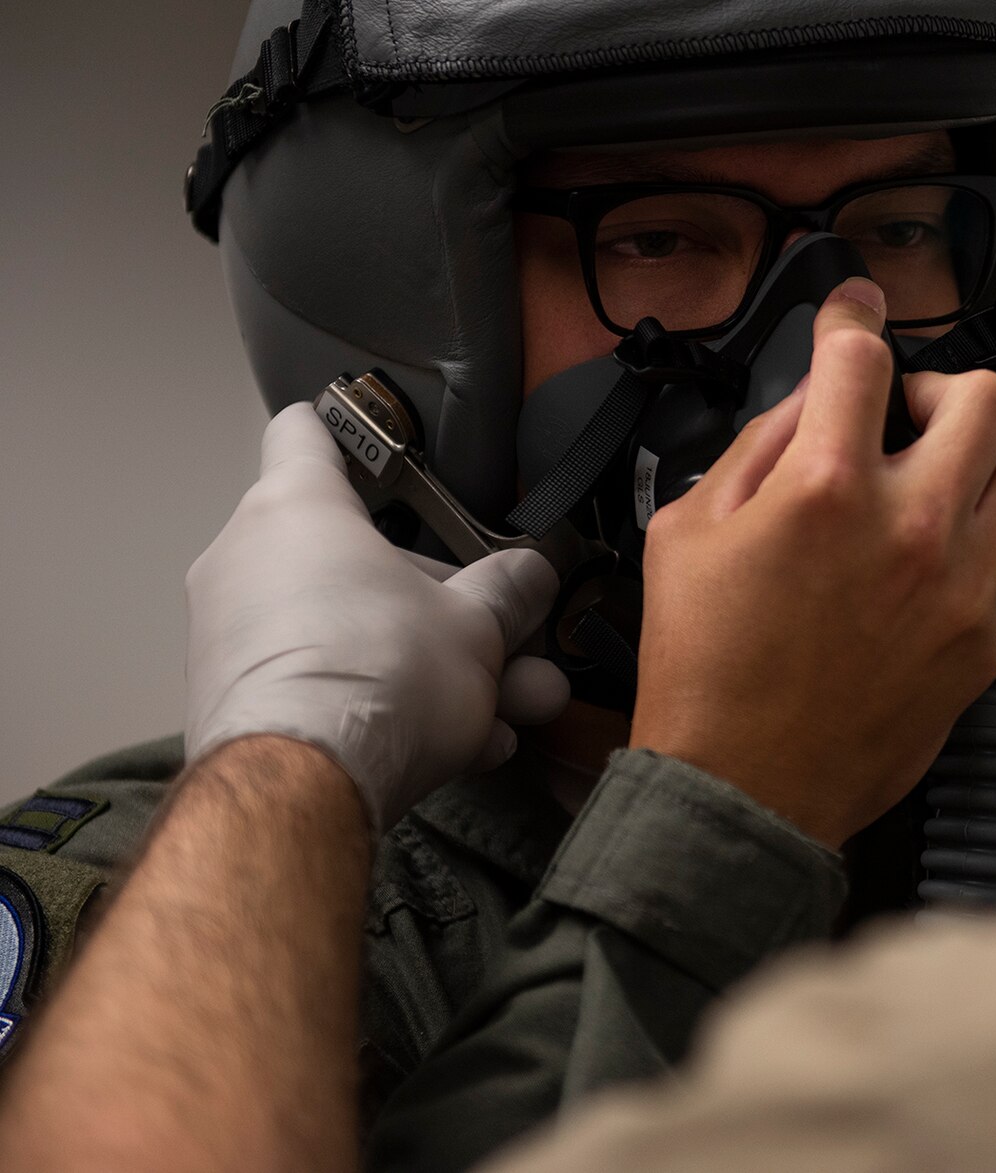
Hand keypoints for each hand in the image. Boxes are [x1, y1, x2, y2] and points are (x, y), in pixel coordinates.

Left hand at [185, 404, 568, 832]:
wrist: (306, 789)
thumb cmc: (378, 676)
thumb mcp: (480, 623)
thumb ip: (510, 589)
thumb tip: (530, 575)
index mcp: (298, 509)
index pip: (304, 434)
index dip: (348, 434)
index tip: (382, 450)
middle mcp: (249, 562)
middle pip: (355, 558)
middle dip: (440, 600)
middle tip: (501, 631)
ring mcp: (236, 638)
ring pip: (352, 633)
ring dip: (430, 665)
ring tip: (507, 708)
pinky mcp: (240, 707)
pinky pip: (330, 687)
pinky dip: (389, 707)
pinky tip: (466, 746)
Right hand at [631, 278, 995, 847]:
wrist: (742, 792)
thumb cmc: (702, 668)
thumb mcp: (688, 530)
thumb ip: (761, 445)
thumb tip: (812, 396)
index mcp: (827, 490)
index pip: (865, 357)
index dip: (855, 317)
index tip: (857, 310)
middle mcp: (911, 528)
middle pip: (987, 397)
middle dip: (941, 390)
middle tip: (902, 418)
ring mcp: (960, 587)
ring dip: (976, 463)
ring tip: (926, 490)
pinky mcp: (985, 642)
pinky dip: (965, 551)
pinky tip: (914, 579)